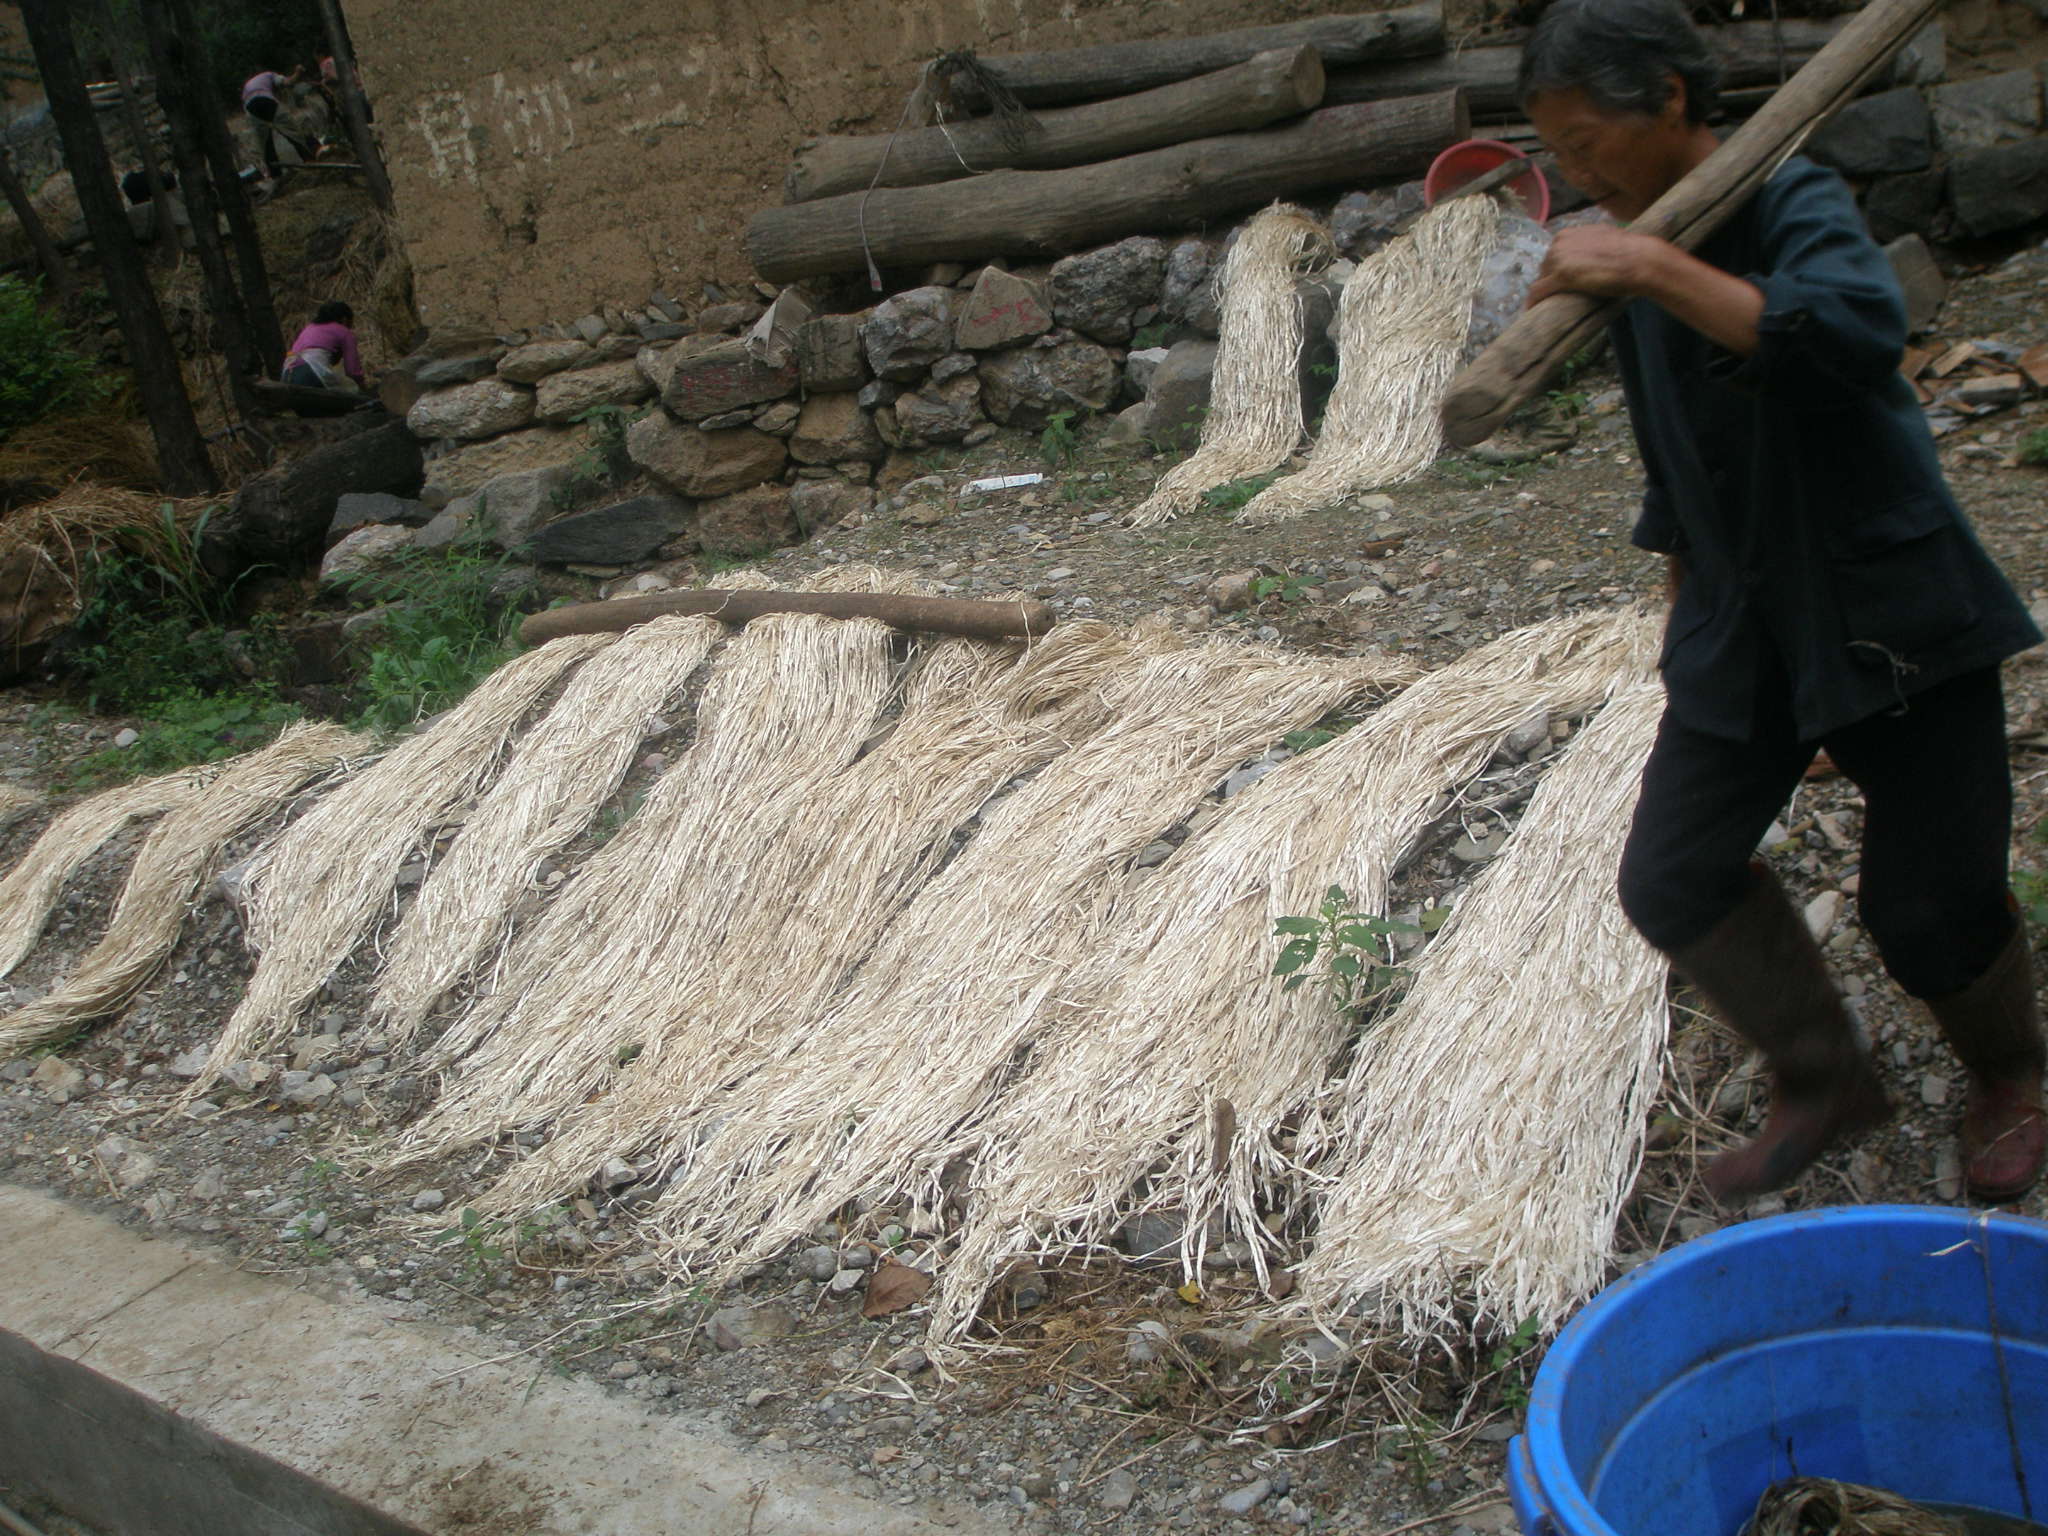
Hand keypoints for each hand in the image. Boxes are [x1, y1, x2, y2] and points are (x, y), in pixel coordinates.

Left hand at [1527, 227, 1670, 305]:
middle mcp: (1559, 243)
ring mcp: (1559, 259)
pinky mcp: (1561, 277)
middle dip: (1550, 281)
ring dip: (1545, 292)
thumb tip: (1588, 253)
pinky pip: (1538, 292)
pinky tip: (1533, 310)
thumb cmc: (1628, 251)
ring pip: (1541, 280)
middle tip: (1558, 296)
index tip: (1558, 282)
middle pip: (1545, 268)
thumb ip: (1588, 243)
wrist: (1638, 259)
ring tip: (1549, 305)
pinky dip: (1534, 302)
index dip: (1555, 270)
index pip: (1552, 254)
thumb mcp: (1602, 238)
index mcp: (1568, 234)